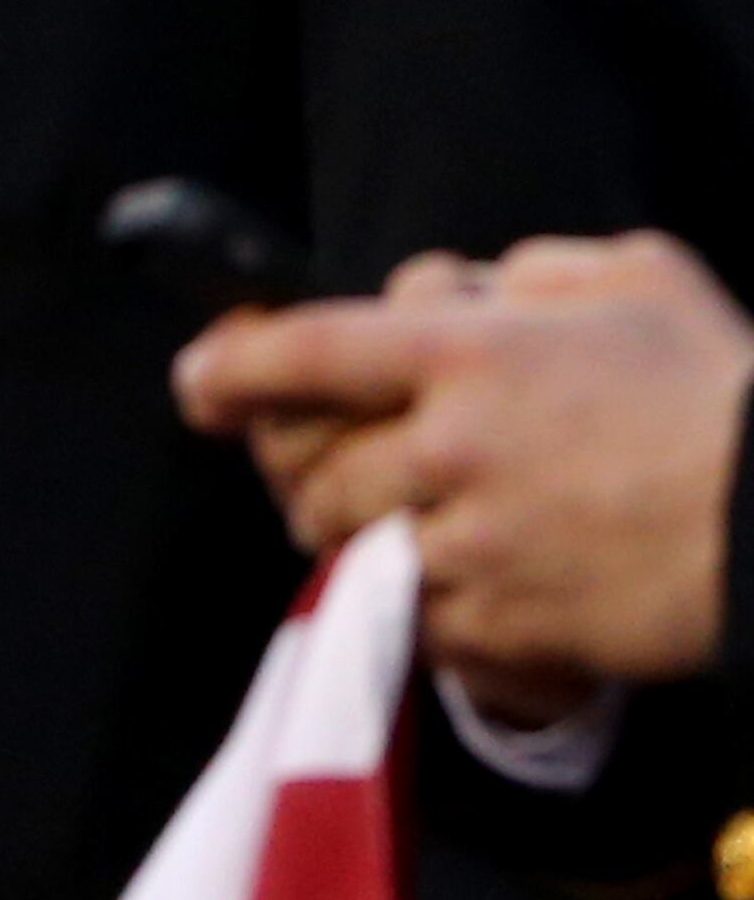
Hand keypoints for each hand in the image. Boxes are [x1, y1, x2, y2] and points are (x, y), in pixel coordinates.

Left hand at [177, 232, 753, 693]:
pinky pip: (412, 622)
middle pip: (305, 462)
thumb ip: (527, 271)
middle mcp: (450, 447)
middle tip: (308, 459)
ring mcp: (474, 543)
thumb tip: (457, 290)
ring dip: (345, 532)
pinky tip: (449, 582)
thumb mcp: (634, 279)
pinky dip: (410, 606)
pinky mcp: (507, 627)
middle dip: (292, 461)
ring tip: (384, 518)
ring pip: (347, 545)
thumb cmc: (724, 390)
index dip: (228, 364)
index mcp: (467, 352)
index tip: (197, 381)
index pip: (300, 350)